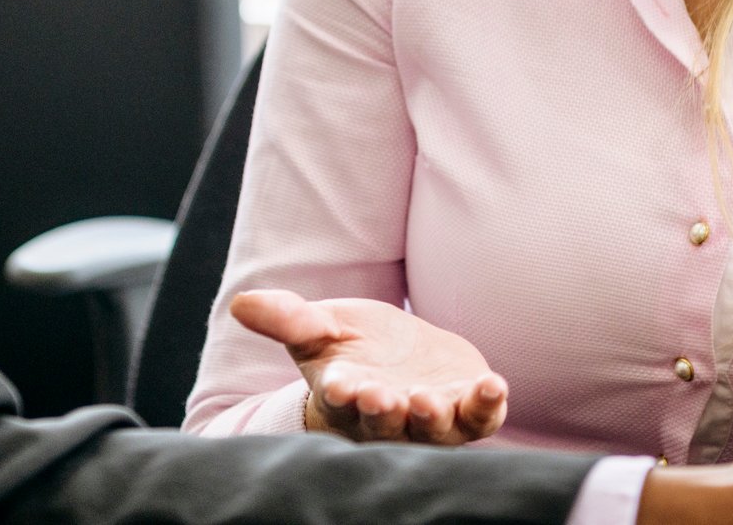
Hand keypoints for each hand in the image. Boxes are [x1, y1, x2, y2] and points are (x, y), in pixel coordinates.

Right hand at [229, 289, 506, 443]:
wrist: (399, 363)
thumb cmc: (350, 348)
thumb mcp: (317, 328)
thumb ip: (286, 318)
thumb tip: (239, 303)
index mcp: (347, 394)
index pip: (341, 399)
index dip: (343, 393)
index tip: (342, 384)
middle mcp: (388, 415)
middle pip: (385, 422)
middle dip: (383, 412)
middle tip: (384, 398)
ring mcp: (429, 417)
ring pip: (432, 429)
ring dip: (431, 417)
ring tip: (427, 400)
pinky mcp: (465, 409)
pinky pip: (479, 419)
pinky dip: (486, 406)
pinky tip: (493, 385)